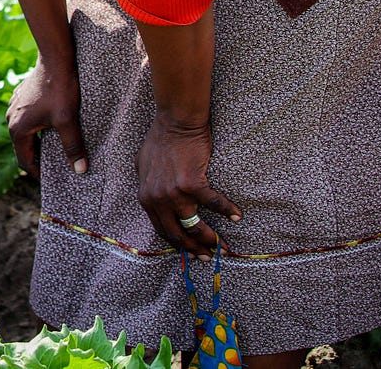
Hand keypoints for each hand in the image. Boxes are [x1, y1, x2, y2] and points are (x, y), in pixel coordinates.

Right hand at [6, 58, 87, 177]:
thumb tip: (80, 170)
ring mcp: (14, 107)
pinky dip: (38, 128)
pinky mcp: (21, 98)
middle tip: (58, 167)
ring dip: (38, 142)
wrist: (55, 58)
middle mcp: (11, 119)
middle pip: (24, 148)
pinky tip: (53, 126)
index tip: (52, 180)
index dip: (38, 174)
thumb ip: (73, 147)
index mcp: (18, 129)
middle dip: (39, 159)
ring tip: (57, 148)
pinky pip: (27, 120)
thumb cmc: (60, 89)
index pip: (25, 162)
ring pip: (26, 133)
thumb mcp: (68, 120)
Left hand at [135, 112, 240, 257]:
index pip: (162, 230)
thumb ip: (148, 186)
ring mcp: (174, 193)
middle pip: (178, 235)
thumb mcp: (143, 167)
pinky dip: (227, 210)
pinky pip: (214, 203)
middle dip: (194, 249)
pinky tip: (237, 215)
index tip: (190, 252)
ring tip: (223, 246)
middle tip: (208, 256)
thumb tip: (153, 199)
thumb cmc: (160, 140)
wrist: (175, 123)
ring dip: (211, 239)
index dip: (178, 244)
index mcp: (146, 198)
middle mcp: (158, 200)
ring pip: (195, 226)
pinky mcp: (192, 184)